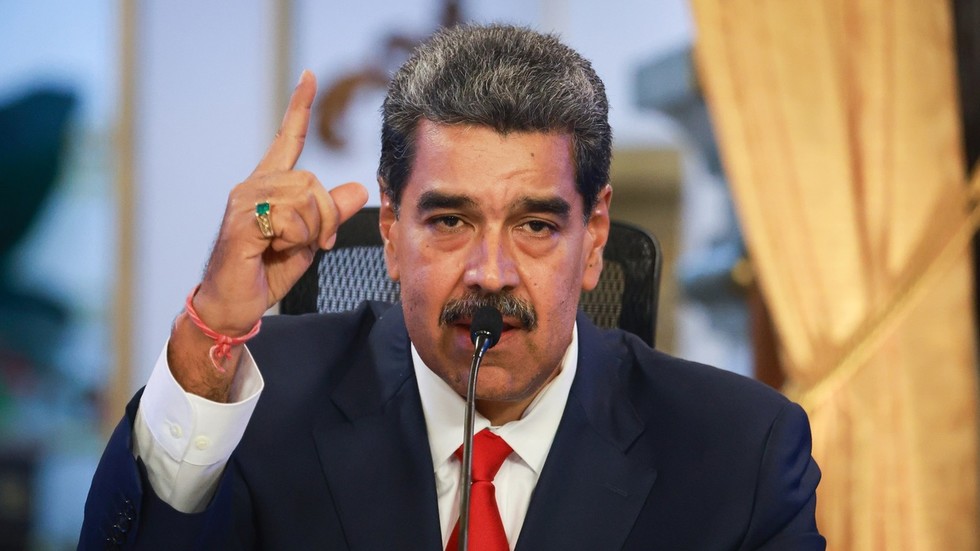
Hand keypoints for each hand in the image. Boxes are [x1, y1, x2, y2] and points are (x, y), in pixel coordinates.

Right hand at [169, 71, 367, 399]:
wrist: (231, 307)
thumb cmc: (264, 273)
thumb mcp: (308, 241)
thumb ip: (331, 215)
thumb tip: (358, 187)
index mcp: (269, 185)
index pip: (287, 140)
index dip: (299, 108)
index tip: (310, 77)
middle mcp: (253, 184)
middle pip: (314, 181)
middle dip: (325, 218)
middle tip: (314, 244)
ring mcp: (243, 199)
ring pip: (306, 199)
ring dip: (311, 232)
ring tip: (288, 248)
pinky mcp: (241, 219)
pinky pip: (290, 218)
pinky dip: (294, 240)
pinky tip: (271, 251)